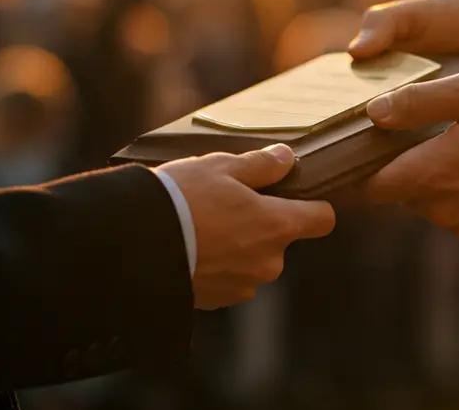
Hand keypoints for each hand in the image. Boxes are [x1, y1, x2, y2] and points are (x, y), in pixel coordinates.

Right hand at [159, 145, 335, 308]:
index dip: (314, 207)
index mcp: (277, 226)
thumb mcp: (221, 167)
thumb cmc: (181, 200)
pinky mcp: (218, 300)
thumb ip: (261, 164)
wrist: (135, 246)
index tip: (296, 198)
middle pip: (281, 239)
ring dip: (237, 246)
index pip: (323, 219)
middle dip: (261, 224)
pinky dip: (217, 265)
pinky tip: (192, 248)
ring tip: (203, 227)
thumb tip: (286, 158)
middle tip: (227, 205)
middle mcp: (268, 261)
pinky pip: (229, 277)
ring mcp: (244, 285)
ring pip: (253, 260)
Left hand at [362, 70, 458, 237]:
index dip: (355, 164)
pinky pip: (451, 202)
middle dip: (395, 160)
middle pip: (394, 188)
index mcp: (433, 175)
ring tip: (450, 132)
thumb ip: (419, 102)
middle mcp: (443, 208)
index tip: (356, 140)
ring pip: (423, 195)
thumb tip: (374, 112)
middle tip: (409, 122)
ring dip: (427, 168)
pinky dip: (453, 180)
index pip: (367, 186)